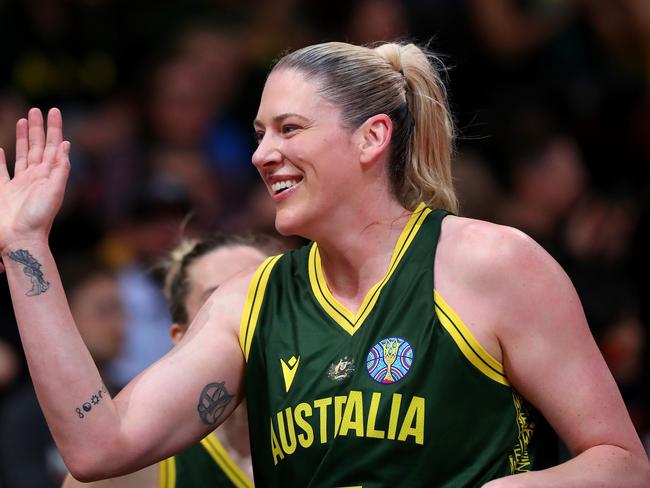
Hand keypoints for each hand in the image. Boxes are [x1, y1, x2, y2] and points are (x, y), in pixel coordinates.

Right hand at [0, 108, 69, 252]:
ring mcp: (19, 183)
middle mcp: (35, 176)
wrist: (20, 240)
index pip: (52, 146)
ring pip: (22, 154)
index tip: (53, 110)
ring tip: (24, 120)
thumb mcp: (55, 192)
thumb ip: (60, 169)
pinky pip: (1, 171)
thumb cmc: (39, 218)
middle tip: (37, 109)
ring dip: (23, 137)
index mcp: (48, 175)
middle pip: (38, 146)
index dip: (53, 128)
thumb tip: (66, 144)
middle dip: (38, 128)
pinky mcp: (3, 191)